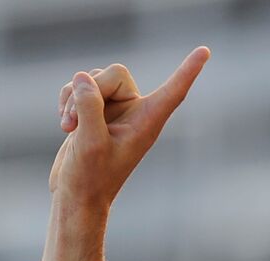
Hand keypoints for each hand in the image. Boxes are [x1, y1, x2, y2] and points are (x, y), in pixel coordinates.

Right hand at [48, 47, 210, 210]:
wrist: (74, 199)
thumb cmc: (89, 180)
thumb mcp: (89, 143)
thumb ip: (89, 107)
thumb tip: (82, 78)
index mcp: (146, 123)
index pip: (173, 92)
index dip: (188, 71)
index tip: (205, 51)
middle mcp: (134, 113)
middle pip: (114, 74)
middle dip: (89, 91)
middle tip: (73, 123)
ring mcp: (113, 111)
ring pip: (94, 79)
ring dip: (74, 98)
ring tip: (68, 127)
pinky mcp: (93, 113)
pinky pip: (81, 88)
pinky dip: (68, 100)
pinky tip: (64, 124)